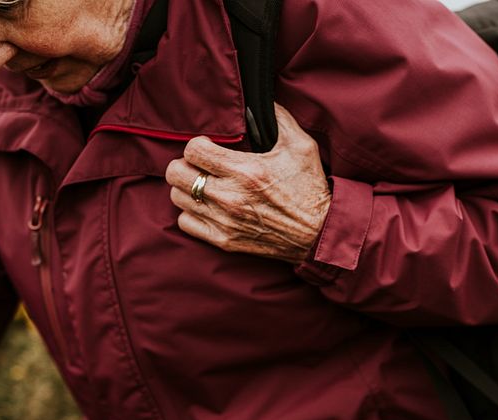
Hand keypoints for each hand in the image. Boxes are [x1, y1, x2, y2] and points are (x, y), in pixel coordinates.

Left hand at [166, 104, 331, 263]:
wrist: (320, 233)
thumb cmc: (311, 188)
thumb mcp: (301, 146)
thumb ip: (279, 118)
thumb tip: (260, 101)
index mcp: (246, 171)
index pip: (193, 150)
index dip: (198, 144)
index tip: (210, 147)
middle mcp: (231, 197)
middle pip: (177, 173)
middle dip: (185, 164)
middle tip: (200, 164)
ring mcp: (225, 221)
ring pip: (177, 197)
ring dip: (187, 188)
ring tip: (202, 184)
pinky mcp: (225, 241)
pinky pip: (185, 223)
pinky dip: (191, 213)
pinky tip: (206, 206)